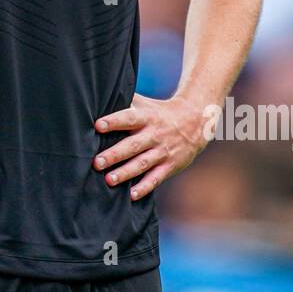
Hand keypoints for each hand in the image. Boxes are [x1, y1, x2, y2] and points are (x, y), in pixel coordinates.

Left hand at [93, 93, 209, 200]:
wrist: (195, 122)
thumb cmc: (160, 112)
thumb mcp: (145, 103)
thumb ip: (126, 101)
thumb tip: (100, 95)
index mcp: (147, 117)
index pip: (129, 118)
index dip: (114, 122)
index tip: (98, 126)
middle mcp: (155, 135)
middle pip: (132, 145)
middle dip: (114, 154)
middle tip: (97, 162)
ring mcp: (163, 151)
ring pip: (142, 163)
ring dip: (125, 172)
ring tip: (109, 180)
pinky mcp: (170, 166)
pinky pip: (156, 178)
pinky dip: (145, 187)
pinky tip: (131, 195)